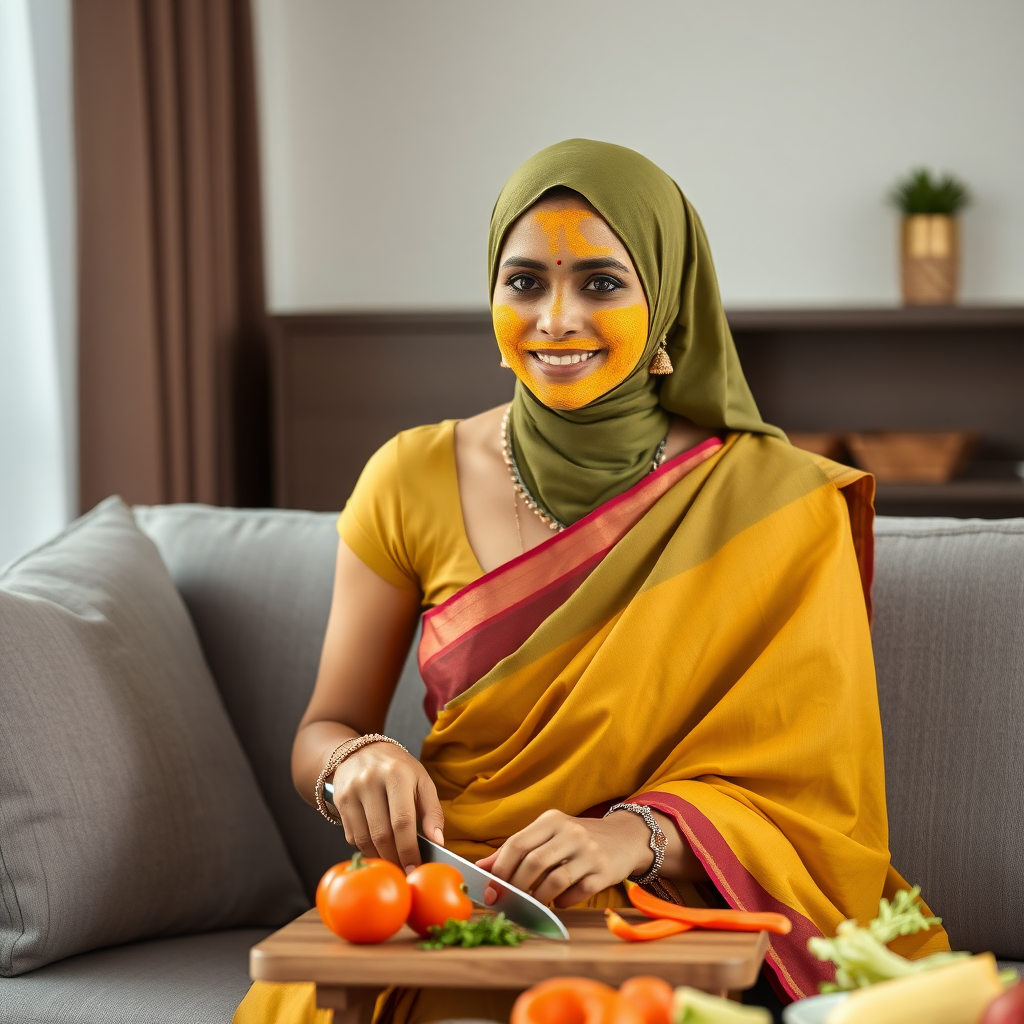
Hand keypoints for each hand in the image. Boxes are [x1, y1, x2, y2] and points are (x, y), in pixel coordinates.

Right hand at [331, 742, 444, 871]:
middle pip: (382, 834)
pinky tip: (377, 849)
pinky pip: (352, 836)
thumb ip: (432, 811)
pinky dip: (366, 848)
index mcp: (397, 774)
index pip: (403, 821)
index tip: (414, 868)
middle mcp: (371, 781)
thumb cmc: (398, 768)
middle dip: (394, 858)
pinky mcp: (340, 801)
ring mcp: (352, 791)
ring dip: (380, 857)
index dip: (408, 849)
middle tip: (404, 871)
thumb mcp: (421, 780)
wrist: (361, 751)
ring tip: (393, 863)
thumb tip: (438, 842)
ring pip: (364, 838)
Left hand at [474, 809, 652, 907]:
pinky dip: (561, 902)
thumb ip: (515, 850)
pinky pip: (576, 893)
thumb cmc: (577, 839)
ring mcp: (589, 852)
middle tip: (507, 903)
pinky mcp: (603, 872)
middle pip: (533, 863)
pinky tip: (558, 901)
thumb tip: (481, 868)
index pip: (518, 843)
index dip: (500, 869)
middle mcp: (571, 832)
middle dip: (515, 887)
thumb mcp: (547, 835)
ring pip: (554, 880)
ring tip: (532, 903)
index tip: (489, 890)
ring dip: (537, 898)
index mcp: (551, 820)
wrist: (624, 838)